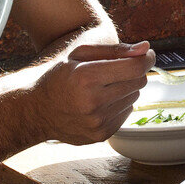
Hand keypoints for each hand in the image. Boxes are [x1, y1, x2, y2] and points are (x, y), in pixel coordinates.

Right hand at [31, 41, 152, 143]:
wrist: (37, 111)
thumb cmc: (60, 77)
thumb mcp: (80, 54)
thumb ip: (115, 49)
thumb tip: (146, 48)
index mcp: (87, 77)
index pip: (135, 68)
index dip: (146, 58)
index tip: (147, 54)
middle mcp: (93, 102)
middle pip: (139, 82)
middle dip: (134, 72)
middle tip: (119, 69)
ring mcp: (97, 122)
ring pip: (135, 97)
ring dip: (126, 89)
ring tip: (104, 87)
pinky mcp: (101, 135)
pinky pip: (127, 113)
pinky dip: (120, 104)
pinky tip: (101, 102)